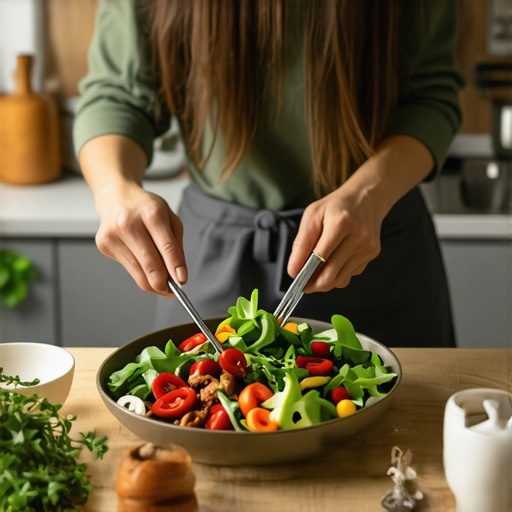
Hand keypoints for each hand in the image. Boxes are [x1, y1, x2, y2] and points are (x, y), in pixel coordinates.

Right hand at [94, 182, 185, 295]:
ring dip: (154, 283)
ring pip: (139, 274)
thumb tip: (178, 275)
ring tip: (163, 282)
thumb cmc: (146, 208)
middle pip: (151, 265)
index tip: (182, 281)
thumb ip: (176, 246)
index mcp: (151, 214)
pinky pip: (129, 269)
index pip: (167, 248)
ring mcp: (113, 235)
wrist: (117, 197)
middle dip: (164, 284)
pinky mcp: (104, 245)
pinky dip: (141, 273)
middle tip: (174, 290)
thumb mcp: (169, 218)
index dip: (176, 268)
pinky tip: (145, 265)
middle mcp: (129, 224)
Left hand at [287, 135, 434, 291]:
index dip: (305, 273)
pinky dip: (338, 275)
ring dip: (326, 282)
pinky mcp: (372, 254)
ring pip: (341, 279)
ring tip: (316, 275)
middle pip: (331, 274)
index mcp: (341, 223)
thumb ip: (301, 243)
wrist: (367, 197)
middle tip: (304, 284)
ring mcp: (367, 247)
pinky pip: (350, 274)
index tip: (296, 280)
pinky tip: (333, 264)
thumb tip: (293, 270)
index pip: (319, 257)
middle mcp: (358, 237)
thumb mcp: (312, 215)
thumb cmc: (336, 206)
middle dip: (314, 285)